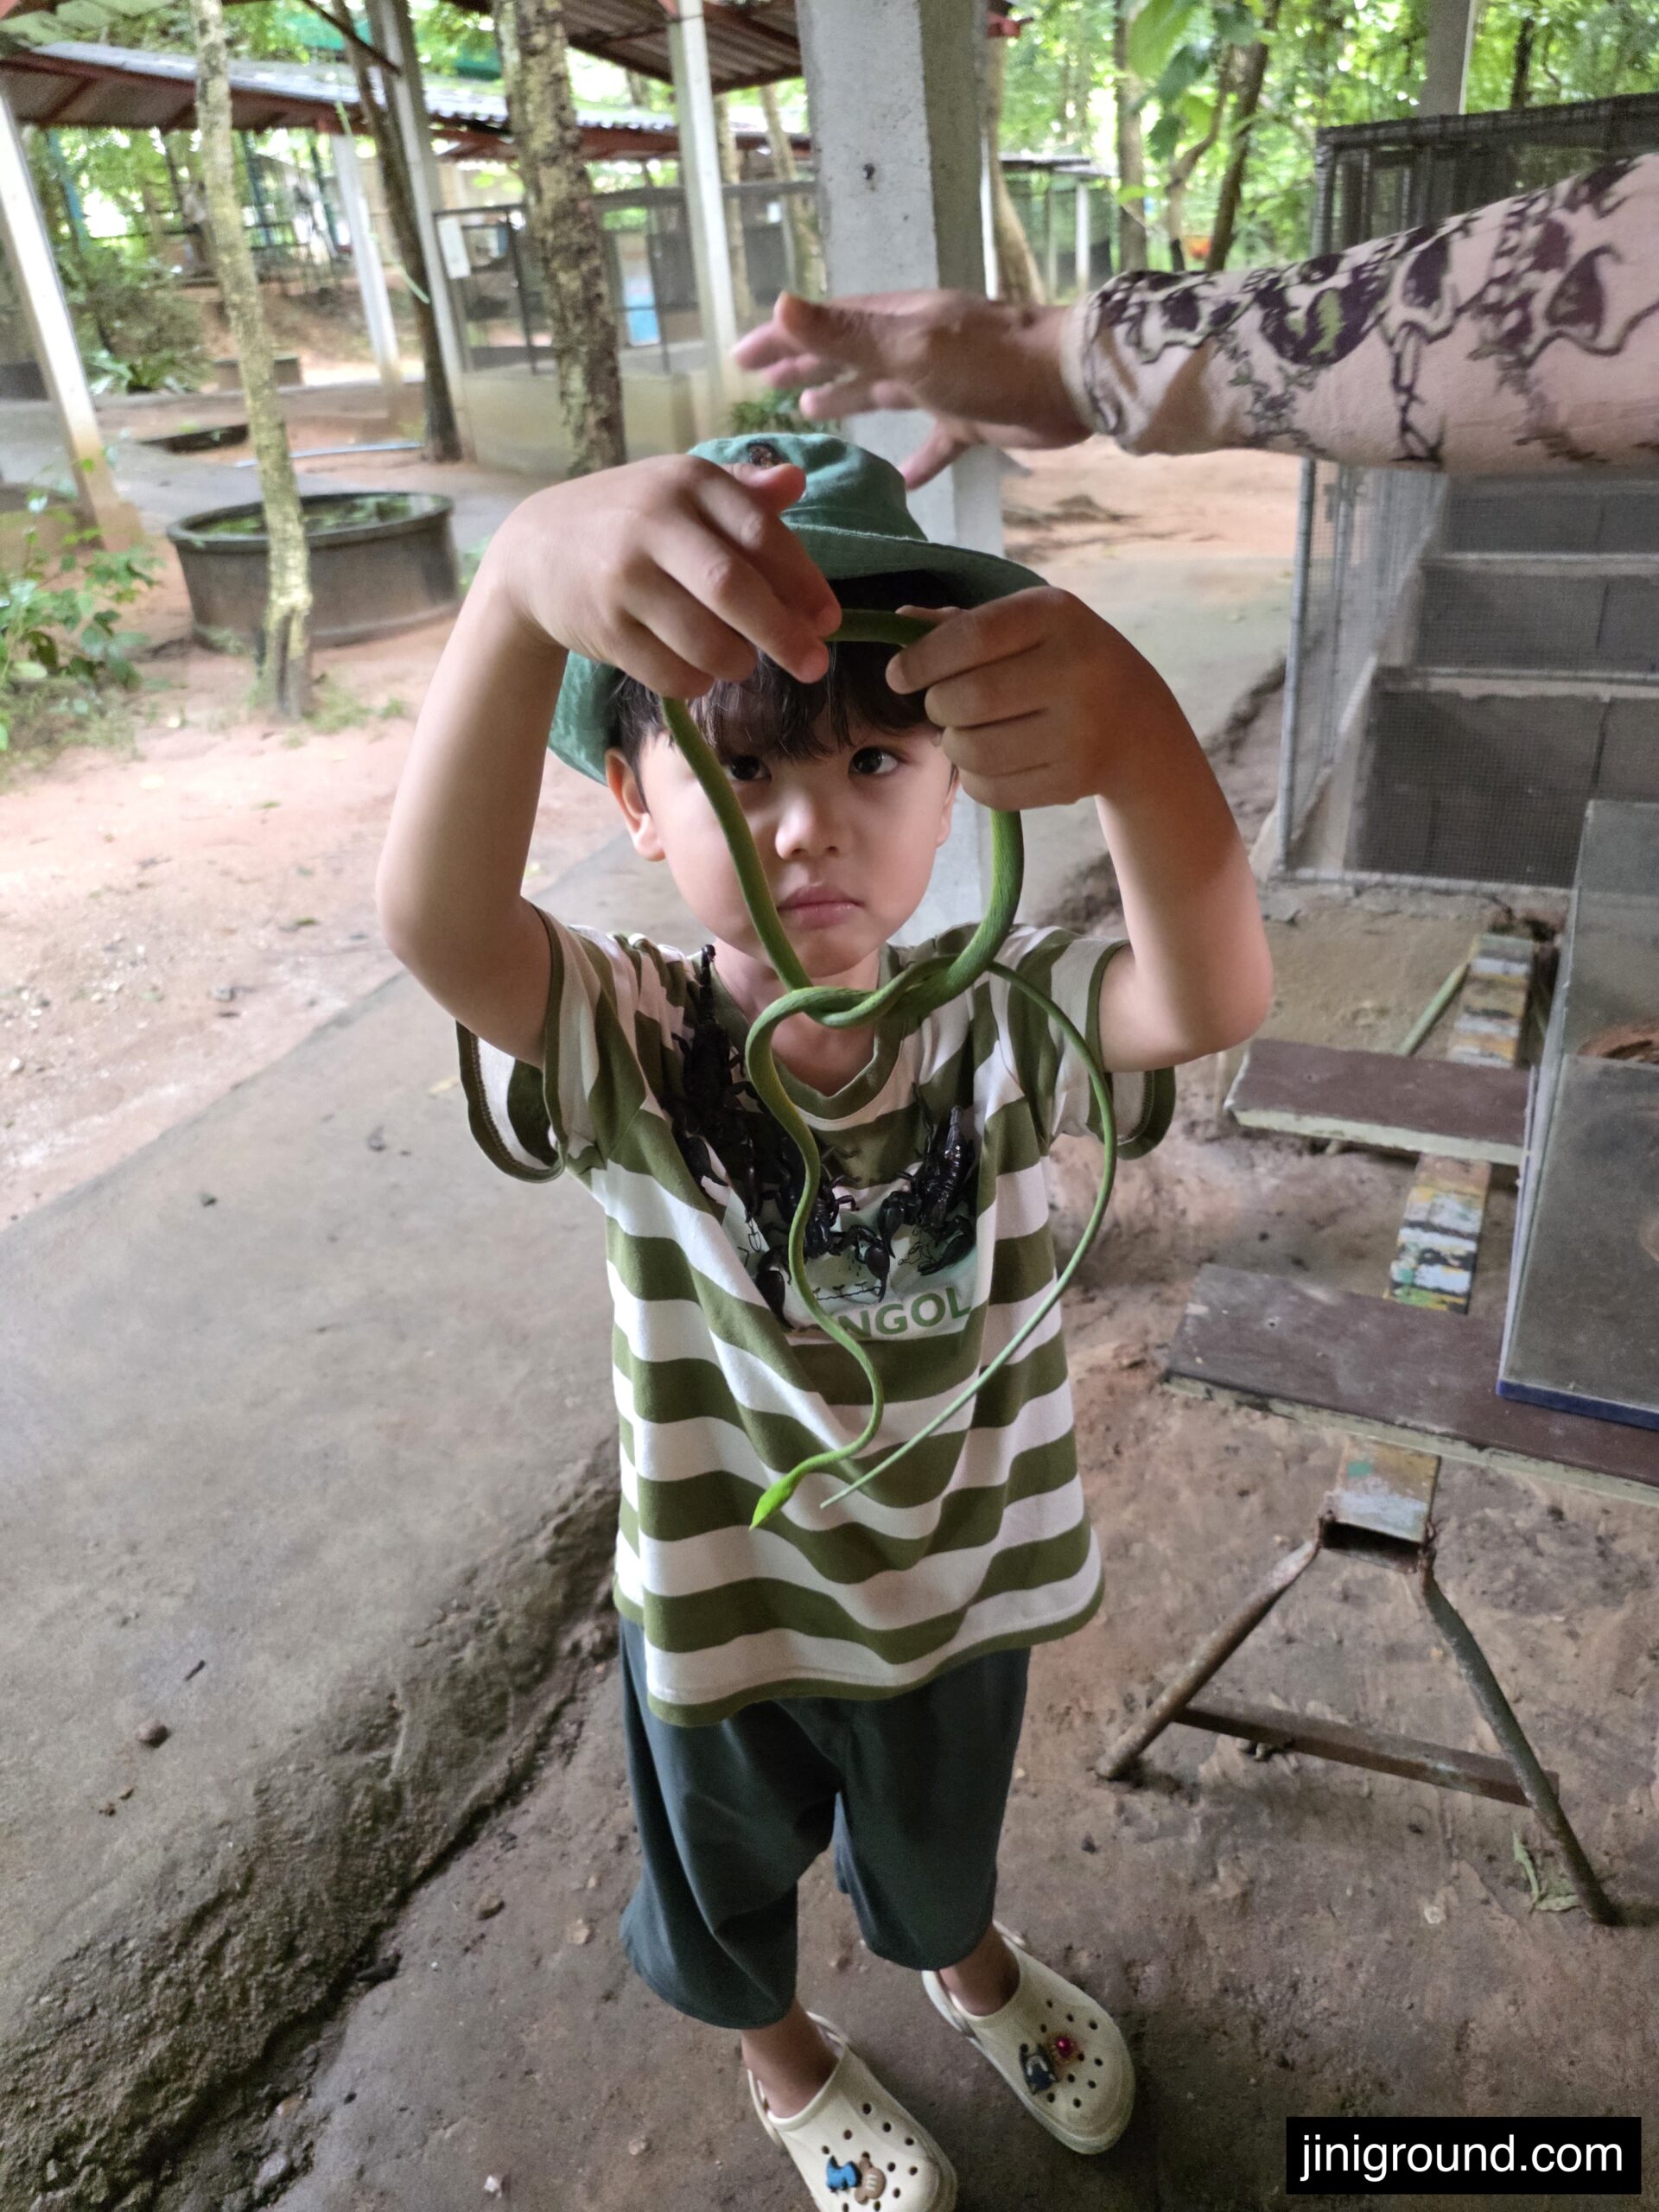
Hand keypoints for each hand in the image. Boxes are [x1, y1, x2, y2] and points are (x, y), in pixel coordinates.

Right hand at [485, 454, 842, 695]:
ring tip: (741, 661)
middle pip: (733, 589)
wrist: (535, 550)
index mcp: (687, 481)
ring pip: (704, 640)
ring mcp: (623, 578)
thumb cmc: (629, 520)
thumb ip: (742, 492)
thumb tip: (796, 482)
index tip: (829, 621)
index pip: (761, 534)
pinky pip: (669, 673)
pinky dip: (697, 681)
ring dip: (737, 662)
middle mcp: (653, 523)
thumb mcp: (681, 490)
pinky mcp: (604, 627)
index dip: (803, 583)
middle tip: (813, 666)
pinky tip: (699, 670)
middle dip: (782, 633)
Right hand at [732, 291, 1087, 488]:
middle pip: (846, 355)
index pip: (823, 325)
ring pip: (880, 392)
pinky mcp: (970, 420)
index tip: (740, 359)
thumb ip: (846, 335)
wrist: (1070, 383)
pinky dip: (913, 462)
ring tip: (806, 414)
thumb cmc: (989, 361)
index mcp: (896, 322)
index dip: (781, 339)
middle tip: (762, 386)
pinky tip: (896, 482)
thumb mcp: (909, 347)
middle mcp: (913, 346)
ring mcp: (941, 383)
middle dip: (804, 366)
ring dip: (844, 400)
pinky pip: (931, 444)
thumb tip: (780, 305)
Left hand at [886, 589, 1185, 809]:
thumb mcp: (1030, 627)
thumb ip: (965, 624)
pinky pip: (992, 788)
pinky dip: (976, 778)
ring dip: (954, 746)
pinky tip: (992, 761)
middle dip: (938, 708)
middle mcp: (1076, 668)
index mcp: (1058, 615)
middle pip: (964, 700)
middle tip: (943, 707)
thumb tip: (900, 620)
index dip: (921, 661)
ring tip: (966, 733)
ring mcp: (1080, 729)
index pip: (970, 639)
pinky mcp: (1074, 779)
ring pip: (973, 750)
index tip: (899, 677)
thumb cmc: (1066, 662)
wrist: (1140, 725)